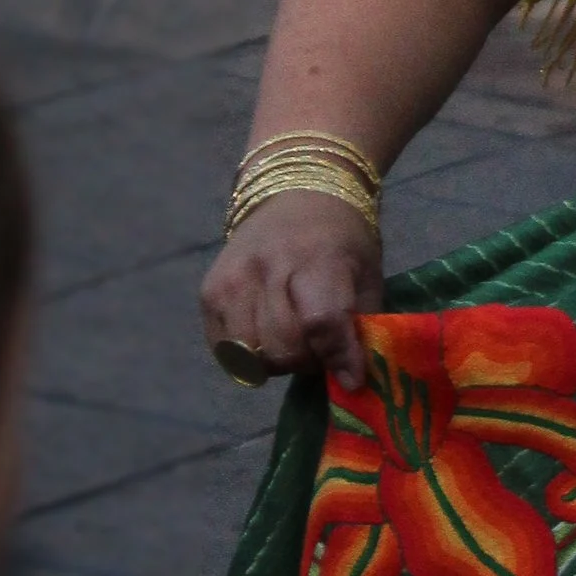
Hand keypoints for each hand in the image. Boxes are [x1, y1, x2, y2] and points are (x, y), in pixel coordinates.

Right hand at [202, 194, 381, 384]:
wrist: (295, 195)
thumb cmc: (341, 239)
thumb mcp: (367, 273)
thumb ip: (362, 326)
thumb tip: (352, 381)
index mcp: (317, 258)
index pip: (321, 321)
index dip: (336, 357)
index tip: (351, 379)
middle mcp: (267, 268)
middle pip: (284, 347)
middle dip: (308, 360)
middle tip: (320, 348)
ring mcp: (231, 280)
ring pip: (252, 356)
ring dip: (277, 361)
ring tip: (293, 339)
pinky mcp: (208, 293)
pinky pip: (225, 350)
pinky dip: (248, 355)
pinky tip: (265, 334)